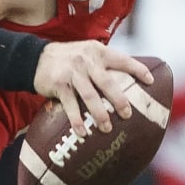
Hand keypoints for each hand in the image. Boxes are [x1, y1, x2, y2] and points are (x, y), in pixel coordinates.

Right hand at [33, 41, 155, 135]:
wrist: (34, 58)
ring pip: (90, 96)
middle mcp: (87, 60)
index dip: (138, 70)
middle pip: (108, 83)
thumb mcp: (87, 53)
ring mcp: (72, 72)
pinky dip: (77, 120)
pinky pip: (70, 105)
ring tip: (106, 128)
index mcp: (98, 52)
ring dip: (100, 114)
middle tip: (127, 115)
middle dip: (119, 100)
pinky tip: (82, 132)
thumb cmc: (68, 59)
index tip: (150, 81)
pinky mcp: (59, 84)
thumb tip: (128, 82)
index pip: (123, 60)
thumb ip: (104, 64)